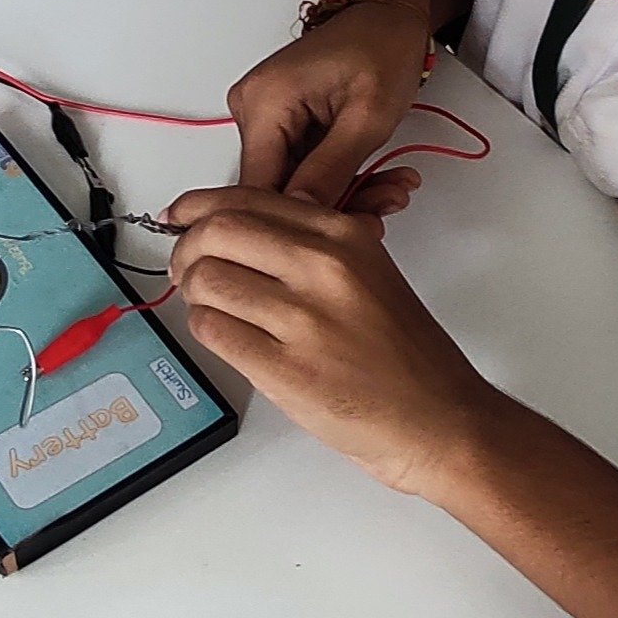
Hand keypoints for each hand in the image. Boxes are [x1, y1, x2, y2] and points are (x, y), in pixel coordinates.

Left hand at [169, 186, 500, 496]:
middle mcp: (323, 267)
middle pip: (216, 233)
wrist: (437, 418)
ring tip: (217, 309)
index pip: (247, 199)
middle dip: (187, 250)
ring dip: (195, 295)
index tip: (180, 216)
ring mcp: (303, 319)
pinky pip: (213, 331)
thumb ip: (308, 245)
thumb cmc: (404, 354)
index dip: (198, 207)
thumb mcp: (368, 273)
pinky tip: (231, 337)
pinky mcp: (285, 369)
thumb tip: (231, 230)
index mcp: (343, 235)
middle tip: (188, 269)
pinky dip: (207, 330)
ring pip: (207, 282)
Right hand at [228, 1, 430, 206]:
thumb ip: (331, 171)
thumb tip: (301, 217)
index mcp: (263, 102)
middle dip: (332, 206)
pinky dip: (338, 178)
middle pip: (277, 188)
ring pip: (293, 183)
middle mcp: (252, 108)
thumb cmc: (382, 47)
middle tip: (382, 208)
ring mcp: (264, 117)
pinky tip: (374, 178)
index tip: (344, 232)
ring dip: (343, 194)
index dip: (299, 221)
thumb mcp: (367, 118)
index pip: (258, 189)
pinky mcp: (281, 123)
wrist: (390, 19)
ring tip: (389, 189)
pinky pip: (301, 167)